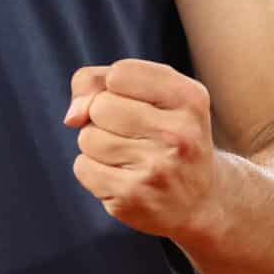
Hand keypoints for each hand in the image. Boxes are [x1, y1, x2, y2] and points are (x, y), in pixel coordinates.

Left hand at [64, 59, 218, 240]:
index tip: (137, 101)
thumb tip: (72, 116)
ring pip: (88, 137)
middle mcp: (179, 134)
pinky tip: (122, 176)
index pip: (119, 74)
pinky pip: (82, 168)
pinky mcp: (133, 197)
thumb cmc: (166, 133)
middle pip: (100, 106)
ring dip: (97, 145)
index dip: (115, 86)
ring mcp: (157, 169)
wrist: (200, 200)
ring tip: (129, 155)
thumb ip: (100, 81)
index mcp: (190, 98)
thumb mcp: (154, 93)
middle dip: (103, 117)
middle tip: (133, 133)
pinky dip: (93, 170)